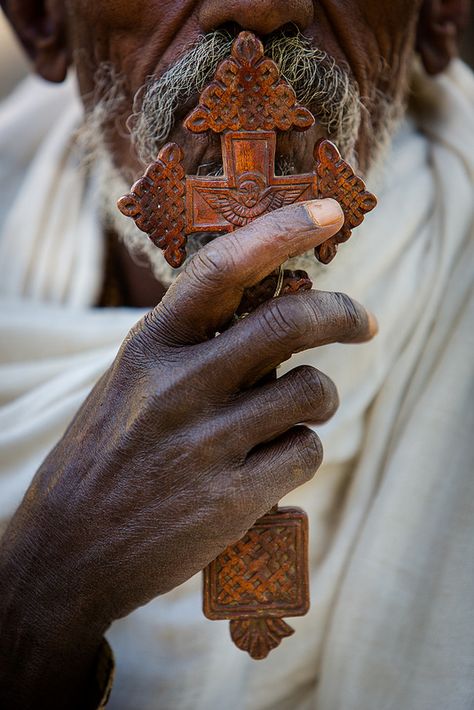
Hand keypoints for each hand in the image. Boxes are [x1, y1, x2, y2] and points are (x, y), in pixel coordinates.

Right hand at [0, 198, 375, 707]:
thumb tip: (275, 318)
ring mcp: (206, 443)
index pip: (221, 268)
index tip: (327, 213)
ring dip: (317, 398)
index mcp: (148, 347)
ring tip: (292, 413)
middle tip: (364, 321)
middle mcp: (178, 386)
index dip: (280, 230)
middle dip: (343, 313)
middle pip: (290, 322)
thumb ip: (193, 350)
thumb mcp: (131, 385)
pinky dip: (302, 451)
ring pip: (312, 391)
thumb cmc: (104, 460)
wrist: (66, 553)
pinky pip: (306, 451)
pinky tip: (271, 466)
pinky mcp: (233, 497)